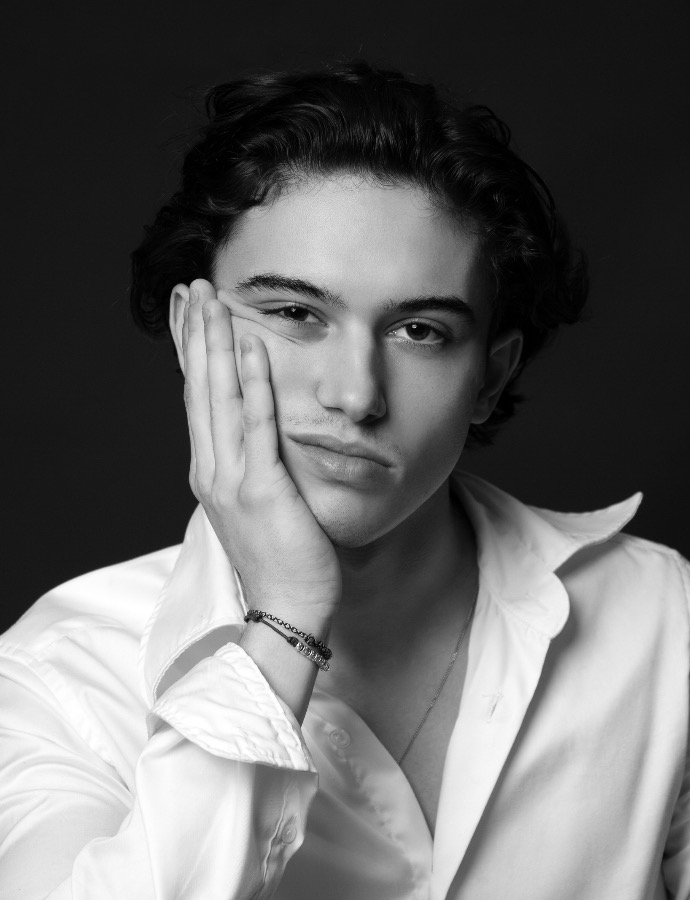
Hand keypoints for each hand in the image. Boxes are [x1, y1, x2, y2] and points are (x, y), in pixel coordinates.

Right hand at [182, 279, 341, 622]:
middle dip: (197, 336)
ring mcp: (233, 481)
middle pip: (200, 391)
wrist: (288, 610)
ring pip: (220, 399)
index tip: (190, 316)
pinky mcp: (262, 490)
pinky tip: (252, 346)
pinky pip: (257, 426)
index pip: (198, 403)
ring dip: (217, 345)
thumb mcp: (259, 509)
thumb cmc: (283, 563)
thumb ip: (253, 471)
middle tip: (195, 289)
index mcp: (211, 475)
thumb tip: (257, 444)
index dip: (193, 356)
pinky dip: (254, 384)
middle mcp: (212, 472)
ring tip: (214, 300)